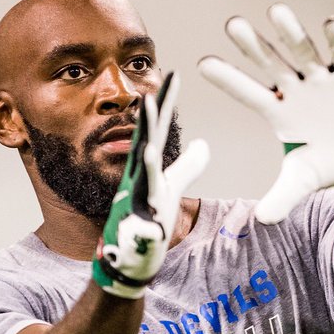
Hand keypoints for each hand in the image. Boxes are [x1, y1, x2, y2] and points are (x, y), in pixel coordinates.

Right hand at [92, 72, 209, 298]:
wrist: (129, 259)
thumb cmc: (149, 219)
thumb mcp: (172, 188)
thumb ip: (188, 165)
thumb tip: (204, 142)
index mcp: (144, 167)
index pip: (156, 129)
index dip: (165, 103)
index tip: (174, 74)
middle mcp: (136, 178)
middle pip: (145, 139)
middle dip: (151, 112)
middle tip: (158, 84)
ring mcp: (135, 199)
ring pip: (141, 167)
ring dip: (144, 140)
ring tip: (148, 110)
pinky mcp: (138, 224)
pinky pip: (143, 206)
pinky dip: (147, 193)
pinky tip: (150, 174)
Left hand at [198, 4, 333, 223]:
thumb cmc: (328, 164)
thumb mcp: (302, 180)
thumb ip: (283, 197)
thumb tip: (262, 222)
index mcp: (279, 113)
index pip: (248, 93)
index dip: (228, 80)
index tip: (202, 65)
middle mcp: (295, 91)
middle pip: (270, 65)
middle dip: (253, 46)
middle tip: (232, 25)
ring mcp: (321, 81)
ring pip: (302, 53)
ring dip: (291, 33)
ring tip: (276, 11)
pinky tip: (331, 22)